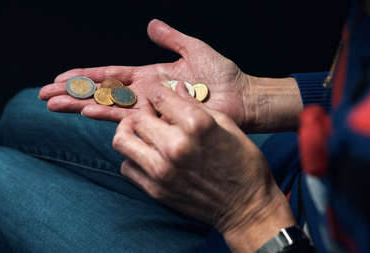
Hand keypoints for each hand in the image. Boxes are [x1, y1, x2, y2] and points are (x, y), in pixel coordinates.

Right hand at [39, 19, 249, 126]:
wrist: (242, 98)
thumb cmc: (223, 75)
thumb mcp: (194, 49)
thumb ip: (171, 38)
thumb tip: (151, 24)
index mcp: (148, 76)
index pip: (109, 75)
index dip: (84, 76)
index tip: (60, 77)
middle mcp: (144, 94)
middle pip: (101, 93)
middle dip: (73, 92)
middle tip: (44, 95)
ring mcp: (150, 108)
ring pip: (108, 106)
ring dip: (80, 104)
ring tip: (55, 104)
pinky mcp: (160, 119)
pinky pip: (128, 117)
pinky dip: (107, 114)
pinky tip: (87, 111)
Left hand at [113, 84, 295, 252]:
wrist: (247, 206)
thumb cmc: (243, 162)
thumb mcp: (228, 125)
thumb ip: (197, 105)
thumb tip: (176, 88)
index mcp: (196, 125)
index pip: (159, 97)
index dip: (155, 91)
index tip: (156, 94)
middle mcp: (175, 146)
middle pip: (136, 118)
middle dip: (142, 112)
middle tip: (150, 114)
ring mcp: (162, 170)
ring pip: (122, 141)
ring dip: (128, 132)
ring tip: (140, 132)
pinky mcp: (156, 190)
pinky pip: (127, 166)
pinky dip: (132, 157)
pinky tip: (146, 155)